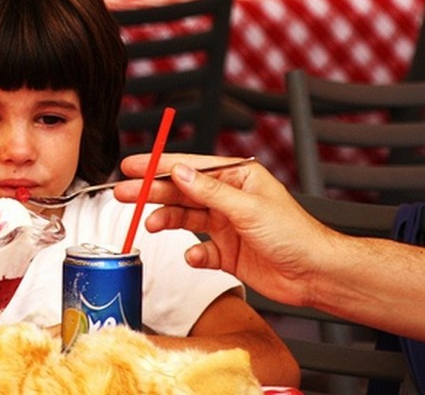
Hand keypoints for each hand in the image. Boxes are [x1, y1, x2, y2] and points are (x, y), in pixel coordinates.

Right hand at [114, 154, 331, 306]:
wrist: (314, 274)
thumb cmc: (294, 234)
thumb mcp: (247, 207)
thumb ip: (209, 190)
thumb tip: (179, 171)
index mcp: (237, 178)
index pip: (191, 167)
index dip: (159, 165)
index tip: (133, 165)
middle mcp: (229, 199)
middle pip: (182, 192)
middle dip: (152, 192)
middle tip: (124, 192)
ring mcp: (226, 225)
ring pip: (186, 218)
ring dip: (167, 221)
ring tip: (150, 224)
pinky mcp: (226, 252)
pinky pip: (200, 250)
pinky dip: (193, 253)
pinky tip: (193, 256)